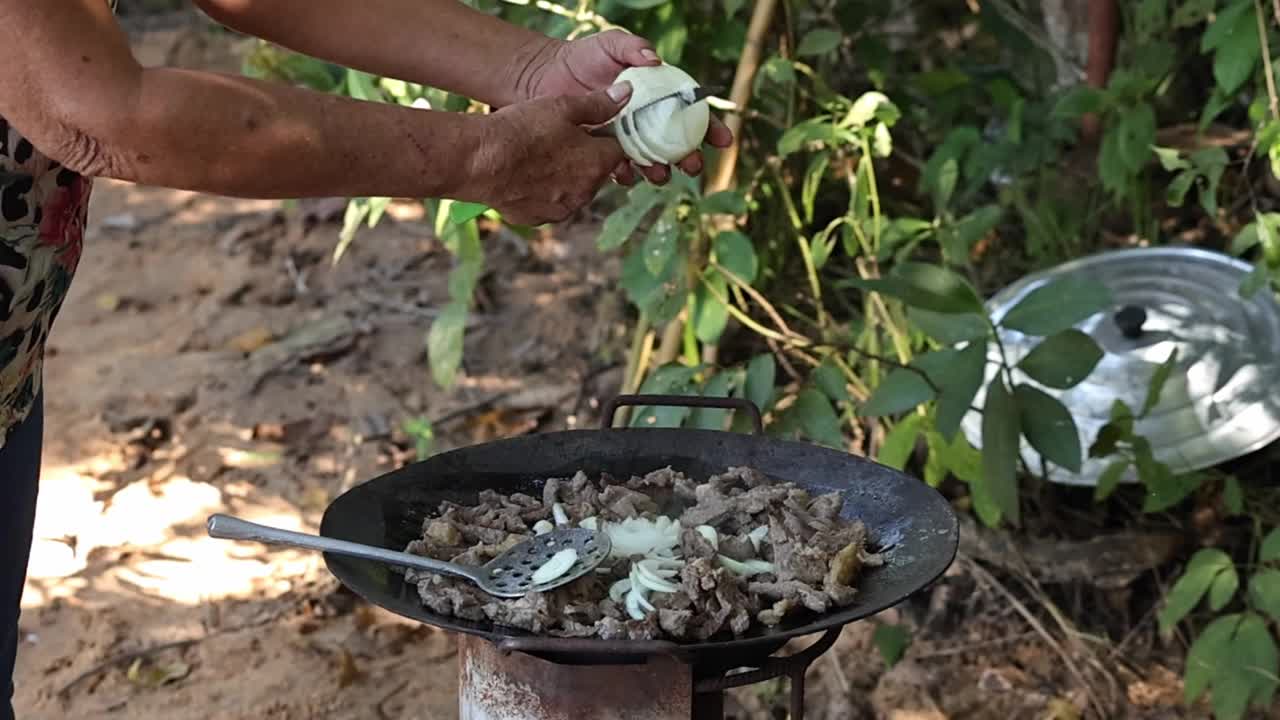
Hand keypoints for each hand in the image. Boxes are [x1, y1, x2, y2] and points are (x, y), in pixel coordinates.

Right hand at [466, 83, 631, 225]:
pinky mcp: (538, 218)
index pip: (618, 151)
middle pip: (595, 172)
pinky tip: (525, 175)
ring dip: (564, 176)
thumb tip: (627, 94)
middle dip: (584, 158)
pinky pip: (549, 204)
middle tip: (559, 140)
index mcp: (598, 163)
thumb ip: (598, 104)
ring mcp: (562, 209)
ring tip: (539, 157)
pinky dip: (542, 192)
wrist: (480, 161)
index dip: (604, 138)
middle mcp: (586, 192)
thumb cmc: (523, 130)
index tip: (590, 129)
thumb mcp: (563, 107)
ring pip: (573, 190)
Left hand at [519, 30, 732, 185]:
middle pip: (677, 145)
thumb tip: (655, 60)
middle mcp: (646, 122)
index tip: (723, 140)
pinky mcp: (603, 153)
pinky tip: (624, 171)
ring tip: (659, 172)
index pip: (691, 114)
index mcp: (657, 97)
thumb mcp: (609, 44)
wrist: (545, 78)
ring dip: (660, 171)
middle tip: (691, 164)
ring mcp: (626, 140)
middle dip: (689, 158)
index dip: (711, 128)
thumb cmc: (582, 57)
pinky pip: (620, 170)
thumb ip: (632, 47)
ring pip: (652, 162)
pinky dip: (625, 174)